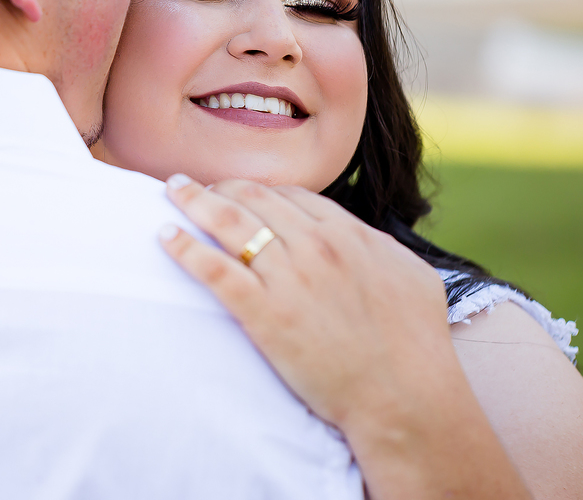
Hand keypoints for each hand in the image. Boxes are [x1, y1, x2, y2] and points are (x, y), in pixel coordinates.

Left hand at [160, 175, 530, 498]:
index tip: (238, 190)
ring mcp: (287, 278)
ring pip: (228, 223)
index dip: (257, 189)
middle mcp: (314, 246)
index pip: (290, 194)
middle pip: (253, 199)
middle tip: (193, 184)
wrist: (405, 398)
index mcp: (349, 234)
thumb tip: (363, 235)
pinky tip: (166, 237)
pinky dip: (185, 248)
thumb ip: (378, 246)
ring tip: (172, 192)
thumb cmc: (417, 344)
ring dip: (193, 202)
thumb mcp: (410, 275)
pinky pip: (213, 270)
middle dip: (219, 186)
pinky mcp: (263, 313)